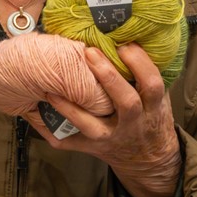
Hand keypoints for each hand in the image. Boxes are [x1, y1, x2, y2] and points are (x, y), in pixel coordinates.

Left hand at [25, 43, 180, 196]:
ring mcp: (112, 138)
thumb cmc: (151, 118)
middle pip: (126, 102)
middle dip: (108, 77)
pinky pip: (70, 141)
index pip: (152, 85)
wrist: (148, 159)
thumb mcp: (159, 99)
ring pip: (92, 125)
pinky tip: (36, 110)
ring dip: (71, 105)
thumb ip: (145, 77)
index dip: (140, 64)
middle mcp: (134, 124)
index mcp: (154, 108)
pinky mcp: (93, 149)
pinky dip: (51, 129)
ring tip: (53, 84)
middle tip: (89, 52)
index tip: (125, 44)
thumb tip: (128, 37)